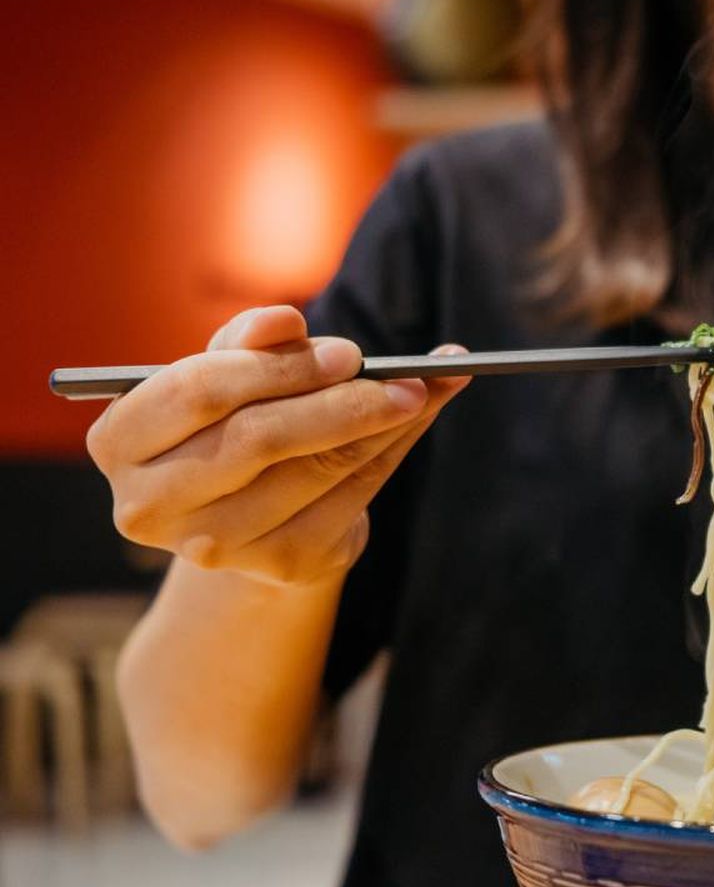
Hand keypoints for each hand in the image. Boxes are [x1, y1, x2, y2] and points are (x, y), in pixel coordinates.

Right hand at [87, 305, 470, 588]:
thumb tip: (285, 321)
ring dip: (379, 425)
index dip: (279, 367)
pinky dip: (390, 453)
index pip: (200, 391)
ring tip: (421, 391)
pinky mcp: (277, 565)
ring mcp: (212, 545)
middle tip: (401, 376)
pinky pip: (348, 499)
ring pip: (314, 469)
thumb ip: (251, 340)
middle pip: (259, 437)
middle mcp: (150, 503)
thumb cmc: (235, 422)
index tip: (348, 351)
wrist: (256, 515)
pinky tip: (417, 421)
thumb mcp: (230, 373)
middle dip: (339, 400)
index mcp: (120, 439)